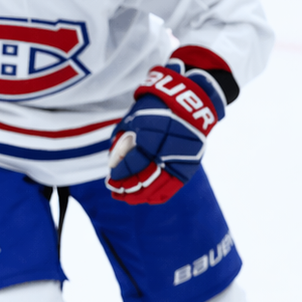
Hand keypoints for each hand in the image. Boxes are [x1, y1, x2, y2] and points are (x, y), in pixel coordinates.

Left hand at [106, 62, 225, 204]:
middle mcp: (168, 148)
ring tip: (127, 197)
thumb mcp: (133, 119)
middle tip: (115, 192)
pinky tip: (146, 199)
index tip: (110, 179)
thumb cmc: (154, 109)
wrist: (190, 102)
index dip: (120, 175)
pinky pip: (175, 185)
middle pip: (146, 177)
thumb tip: (112, 165)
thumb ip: (122, 141)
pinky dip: (160, 194)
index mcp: (151, 135)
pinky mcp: (191, 163)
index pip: (133, 163)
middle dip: (127, 188)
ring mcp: (182, 157)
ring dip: (141, 195)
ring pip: (160, 185)